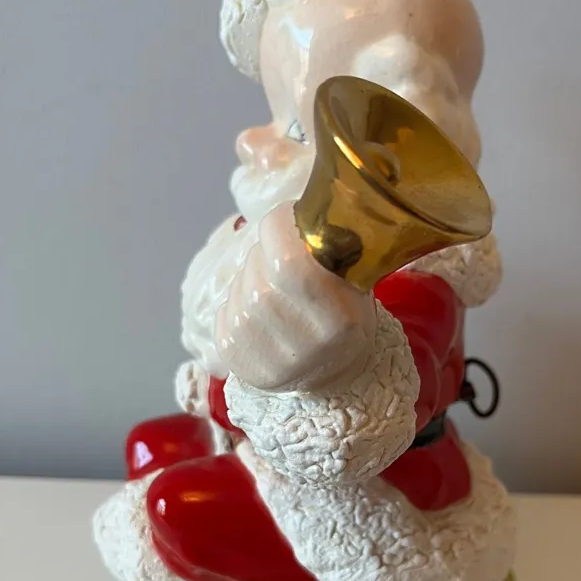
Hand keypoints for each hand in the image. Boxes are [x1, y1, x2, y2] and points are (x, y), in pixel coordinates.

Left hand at [215, 202, 375, 390]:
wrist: (332, 375)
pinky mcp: (239, 363)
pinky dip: (237, 302)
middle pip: (260, 268)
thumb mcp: (357, 282)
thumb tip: (307, 206)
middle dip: (267, 251)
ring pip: (239, 286)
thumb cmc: (344, 316)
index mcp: (339, 318)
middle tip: (284, 258)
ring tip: (275, 292)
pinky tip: (260, 316)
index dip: (281, 226)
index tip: (289, 221)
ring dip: (251, 277)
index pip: (288, 258)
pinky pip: (223, 309)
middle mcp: (302, 341)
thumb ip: (335, 247)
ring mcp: (267, 356)